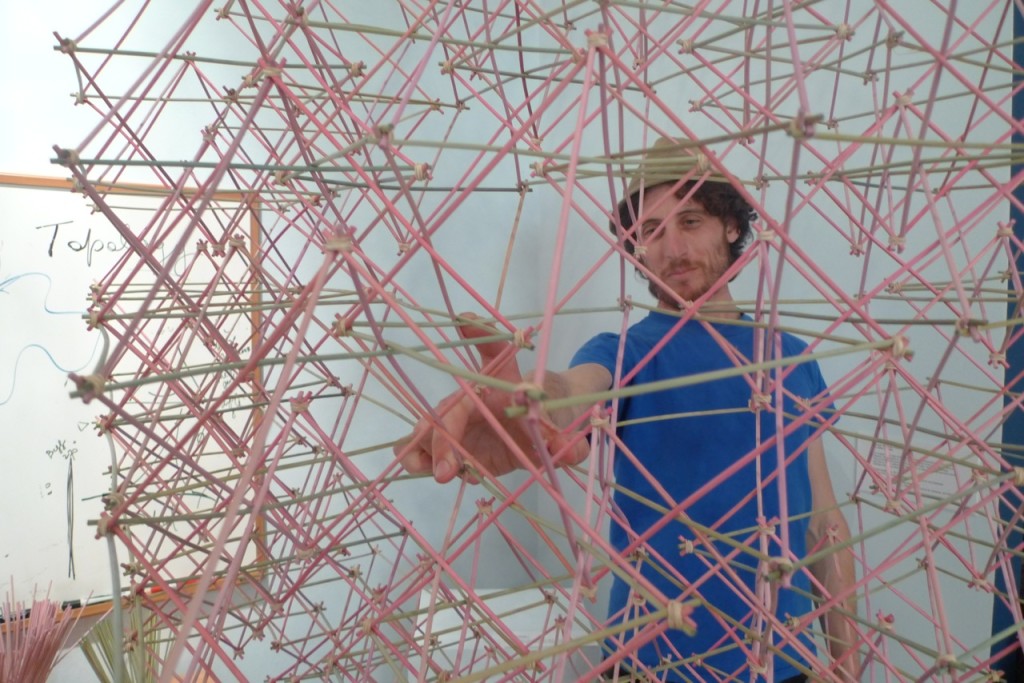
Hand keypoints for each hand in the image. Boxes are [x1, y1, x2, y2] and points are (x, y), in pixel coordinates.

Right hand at [393, 314, 588, 482]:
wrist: (535, 431)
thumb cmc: (540, 416)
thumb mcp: (557, 431)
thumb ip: (566, 441)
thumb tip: (571, 450)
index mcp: (498, 383)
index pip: (492, 354)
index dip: (481, 333)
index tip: (467, 319)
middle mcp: (470, 400)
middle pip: (447, 411)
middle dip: (442, 439)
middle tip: (447, 469)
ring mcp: (456, 425)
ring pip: (427, 430)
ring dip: (423, 450)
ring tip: (431, 472)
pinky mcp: (450, 449)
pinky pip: (424, 451)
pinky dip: (420, 460)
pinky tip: (429, 473)